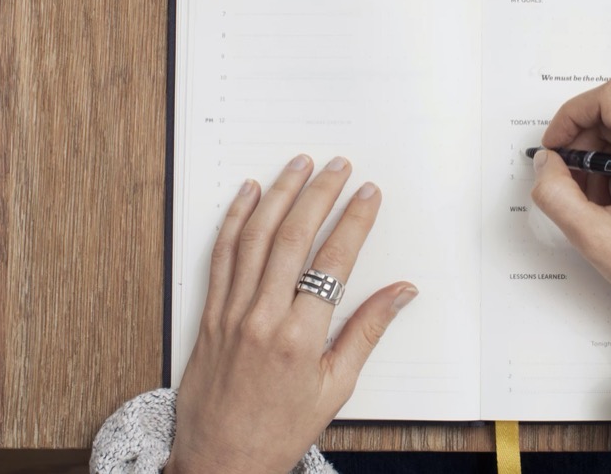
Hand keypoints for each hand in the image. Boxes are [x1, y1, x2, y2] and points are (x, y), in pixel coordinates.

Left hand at [165, 155, 417, 473]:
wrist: (220, 461)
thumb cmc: (280, 430)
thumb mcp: (336, 387)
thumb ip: (367, 332)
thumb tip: (402, 292)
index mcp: (301, 338)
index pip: (333, 262)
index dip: (354, 221)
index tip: (368, 194)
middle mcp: (263, 318)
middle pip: (293, 238)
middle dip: (319, 195)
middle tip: (338, 166)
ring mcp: (231, 313)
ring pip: (255, 238)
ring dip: (278, 195)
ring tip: (298, 165)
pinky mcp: (208, 314)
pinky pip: (221, 255)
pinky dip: (235, 220)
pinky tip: (248, 194)